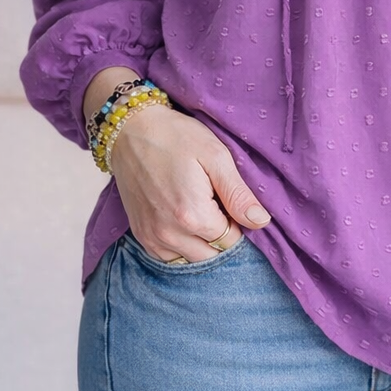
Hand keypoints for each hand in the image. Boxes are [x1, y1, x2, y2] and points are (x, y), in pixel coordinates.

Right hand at [108, 102, 272, 262]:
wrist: (130, 130)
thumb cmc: (176, 137)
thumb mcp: (215, 157)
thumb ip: (238, 194)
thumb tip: (260, 222)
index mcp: (193, 216)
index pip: (231, 240)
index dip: (236, 221)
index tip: (227, 199)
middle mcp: (170, 235)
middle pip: (212, 255)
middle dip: (220, 236)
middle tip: (215, 204)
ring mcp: (152, 238)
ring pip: (192, 260)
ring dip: (202, 244)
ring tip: (199, 211)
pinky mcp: (141, 235)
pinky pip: (169, 258)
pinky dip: (182, 247)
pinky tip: (183, 221)